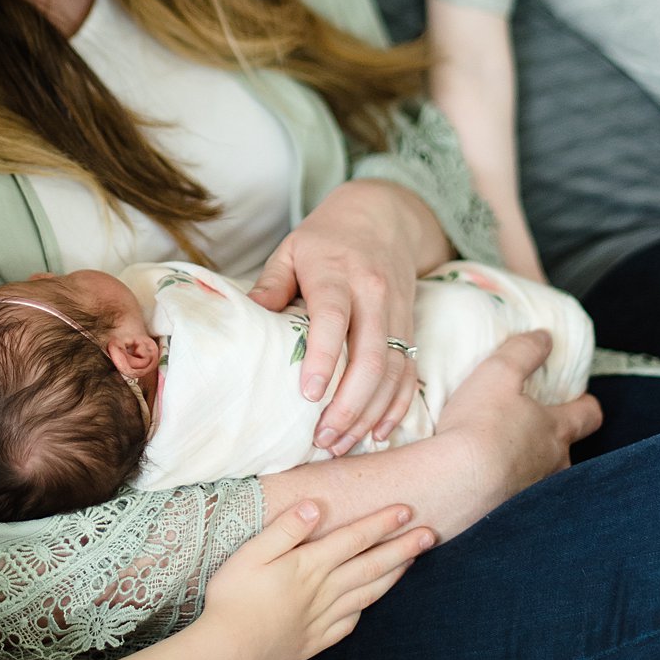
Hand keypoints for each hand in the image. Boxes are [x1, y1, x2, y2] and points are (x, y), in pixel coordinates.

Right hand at [201, 500, 432, 659]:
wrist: (228, 650)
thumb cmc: (233, 596)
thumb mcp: (252, 553)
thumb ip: (286, 529)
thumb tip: (316, 505)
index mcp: (309, 565)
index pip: (354, 538)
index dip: (381, 523)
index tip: (406, 510)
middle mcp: (323, 590)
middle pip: (371, 565)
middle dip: (402, 548)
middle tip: (429, 534)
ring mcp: (322, 618)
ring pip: (367, 593)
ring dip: (393, 576)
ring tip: (412, 562)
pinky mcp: (315, 640)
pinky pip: (349, 622)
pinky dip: (365, 608)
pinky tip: (370, 603)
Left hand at [249, 181, 445, 456]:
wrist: (384, 216)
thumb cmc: (327, 238)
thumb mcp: (292, 247)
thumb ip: (271, 283)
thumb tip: (249, 314)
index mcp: (338, 273)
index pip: (334, 318)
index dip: (323, 357)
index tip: (309, 394)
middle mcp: (373, 294)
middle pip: (370, 355)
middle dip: (349, 403)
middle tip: (323, 437)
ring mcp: (397, 313)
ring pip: (392, 371)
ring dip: (369, 412)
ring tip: (342, 443)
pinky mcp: (410, 326)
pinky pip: (409, 372)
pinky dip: (397, 406)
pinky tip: (377, 432)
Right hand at [434, 330, 601, 505]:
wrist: (458, 483)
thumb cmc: (481, 424)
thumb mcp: (499, 373)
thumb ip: (524, 351)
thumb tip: (545, 337)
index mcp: (556, 430)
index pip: (589, 416)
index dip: (587, 405)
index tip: (582, 399)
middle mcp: (554, 465)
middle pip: (568, 451)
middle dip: (558, 441)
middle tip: (537, 431)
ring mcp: (536, 495)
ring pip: (544, 479)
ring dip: (531, 468)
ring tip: (506, 460)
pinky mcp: (513, 516)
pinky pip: (519, 500)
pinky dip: (509, 490)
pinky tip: (490, 486)